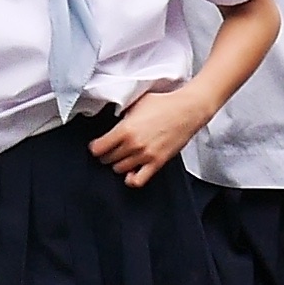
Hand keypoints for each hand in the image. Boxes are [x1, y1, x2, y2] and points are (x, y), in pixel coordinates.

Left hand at [89, 81, 210, 182]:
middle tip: (111, 149)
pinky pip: (138, 180)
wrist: (187, 110)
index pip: (98, 148)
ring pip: (119, 170)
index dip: (96, 147)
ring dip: (118, 164)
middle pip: (108, 160)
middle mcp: (133, 145)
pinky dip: (131, 179)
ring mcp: (145, 156)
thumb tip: (113, 122)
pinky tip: (131, 172)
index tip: (97, 145)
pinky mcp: (157, 163)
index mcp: (125, 130)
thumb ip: (122, 115)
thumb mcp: (136, 104)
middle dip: (107, 154)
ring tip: (122, 157)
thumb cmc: (164, 104)